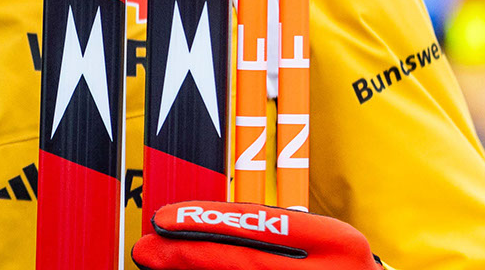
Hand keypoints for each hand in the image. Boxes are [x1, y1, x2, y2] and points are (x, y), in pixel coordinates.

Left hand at [131, 202, 380, 268]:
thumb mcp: (325, 248)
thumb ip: (278, 235)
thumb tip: (205, 225)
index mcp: (338, 243)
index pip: (259, 225)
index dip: (205, 220)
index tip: (165, 219)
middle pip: (245, 262)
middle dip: (188, 255)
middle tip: (147, 249)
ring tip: (159, 266)